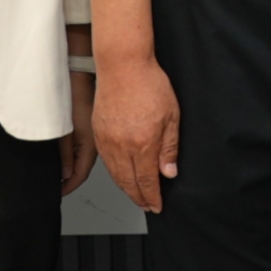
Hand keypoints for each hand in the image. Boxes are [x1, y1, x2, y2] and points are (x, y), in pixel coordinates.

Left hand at [60, 68, 98, 196]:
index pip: (81, 174)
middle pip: (86, 168)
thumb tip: (66, 174)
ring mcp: (101, 133)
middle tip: (62, 189)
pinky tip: (73, 156)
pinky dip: (80, 155)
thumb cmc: (76, 93)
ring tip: (65, 177)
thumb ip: (66, 153)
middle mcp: (100, 142)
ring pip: (89, 158)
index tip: (60, 192)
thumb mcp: (67, 128)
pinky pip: (90, 147)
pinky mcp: (98, 124)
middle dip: (75, 180)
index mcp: (92, 144)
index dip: (70, 186)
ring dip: (78, 168)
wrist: (84, 69)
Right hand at [95, 56, 181, 213]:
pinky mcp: (98, 132)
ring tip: (135, 195)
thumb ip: (169, 147)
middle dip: (138, 198)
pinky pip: (106, 161)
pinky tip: (121, 175)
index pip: (146, 181)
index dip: (152, 197)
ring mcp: (107, 140)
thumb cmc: (149, 84)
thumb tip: (168, 172)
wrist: (123, 65)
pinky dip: (114, 174)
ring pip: (115, 174)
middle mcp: (122, 146)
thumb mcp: (172, 116)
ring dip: (126, 188)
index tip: (156, 205)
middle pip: (128, 182)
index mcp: (143, 143)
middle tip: (146, 205)